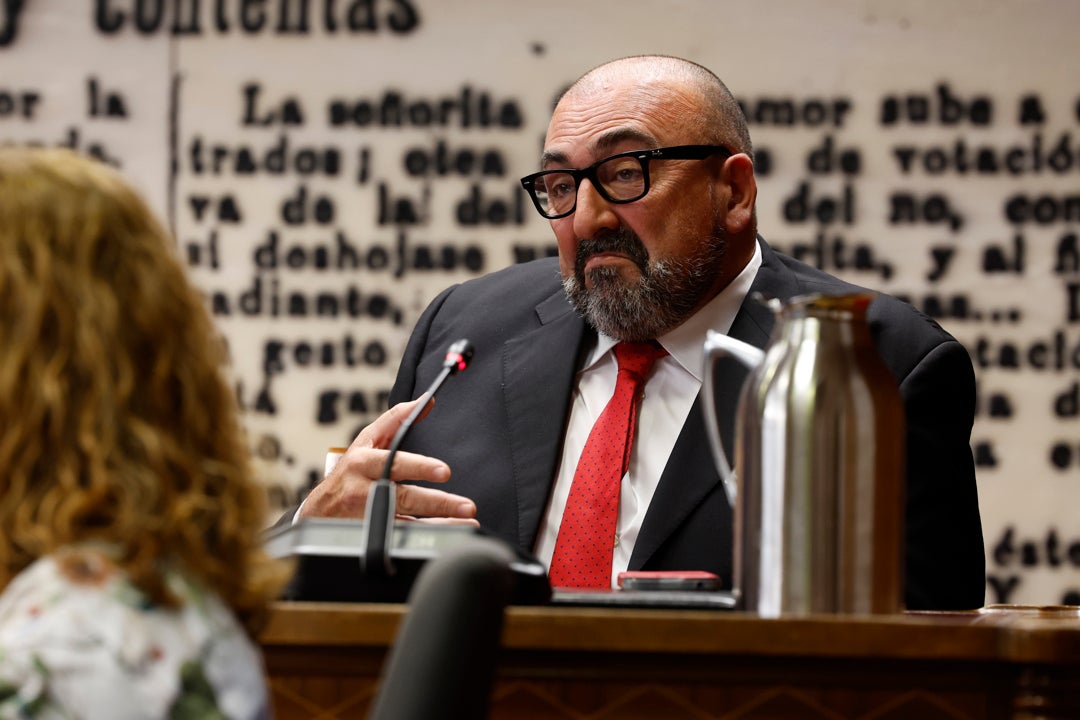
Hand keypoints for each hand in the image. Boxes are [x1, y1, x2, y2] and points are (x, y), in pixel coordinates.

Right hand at [299, 397, 477, 523]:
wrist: (321, 509)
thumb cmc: (351, 470)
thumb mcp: (367, 441)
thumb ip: (396, 419)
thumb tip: (425, 401)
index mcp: (362, 462)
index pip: (394, 462)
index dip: (420, 467)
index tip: (444, 471)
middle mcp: (363, 490)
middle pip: (403, 497)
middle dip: (437, 503)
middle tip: (466, 506)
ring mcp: (368, 516)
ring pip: (407, 523)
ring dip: (441, 523)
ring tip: (468, 521)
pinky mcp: (373, 535)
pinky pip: (405, 536)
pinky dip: (430, 535)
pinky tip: (452, 533)